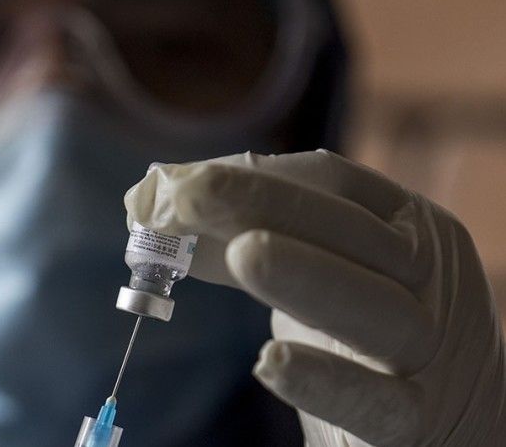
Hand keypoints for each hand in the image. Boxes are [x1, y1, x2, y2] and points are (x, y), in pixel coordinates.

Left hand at [124, 150, 505, 445]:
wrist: (447, 423)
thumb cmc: (364, 339)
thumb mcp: (317, 273)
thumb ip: (248, 238)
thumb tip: (153, 202)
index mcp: (407, 229)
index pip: (335, 184)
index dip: (257, 177)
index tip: (182, 181)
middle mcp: (431, 278)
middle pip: (358, 234)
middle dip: (271, 205)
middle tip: (188, 195)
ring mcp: (432, 352)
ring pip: (381, 310)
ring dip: (308, 275)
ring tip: (242, 253)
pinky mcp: (422, 422)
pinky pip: (380, 404)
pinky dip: (328, 382)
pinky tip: (269, 363)